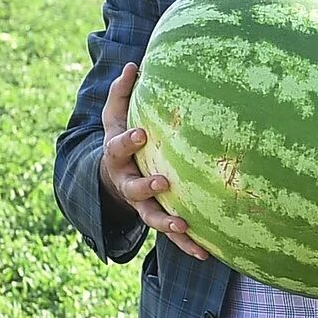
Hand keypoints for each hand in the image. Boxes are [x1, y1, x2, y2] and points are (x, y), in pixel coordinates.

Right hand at [97, 62, 206, 259]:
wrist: (110, 176)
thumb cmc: (121, 137)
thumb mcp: (115, 116)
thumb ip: (121, 92)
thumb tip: (133, 65)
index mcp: (117, 155)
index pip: (119, 146)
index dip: (129, 141)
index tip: (143, 133)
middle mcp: (126, 182)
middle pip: (133, 187)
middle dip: (146, 186)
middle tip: (163, 182)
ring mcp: (140, 204)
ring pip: (150, 217)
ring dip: (166, 222)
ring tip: (183, 224)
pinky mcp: (156, 218)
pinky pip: (171, 235)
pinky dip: (187, 243)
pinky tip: (207, 252)